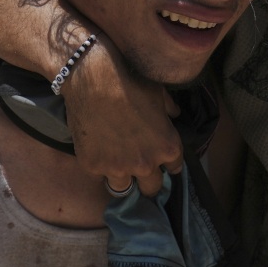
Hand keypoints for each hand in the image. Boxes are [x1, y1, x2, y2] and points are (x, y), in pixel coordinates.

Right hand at [61, 34, 183, 195]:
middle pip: (151, 188)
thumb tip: (174, 114)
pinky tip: (96, 150)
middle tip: (137, 166)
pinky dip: (98, 166)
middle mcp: (146, 164)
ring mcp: (118, 168)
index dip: (167, 163)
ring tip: (115, 163)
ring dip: (122, 177)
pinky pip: (98, 175)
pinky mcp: (93, 166)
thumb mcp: (159, 95)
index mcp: (167, 148)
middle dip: (147, 179)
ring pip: (123, 188)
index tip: (159, 158)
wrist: (94, 79)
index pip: (174, 169)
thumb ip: (169, 111)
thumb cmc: (131, 83)